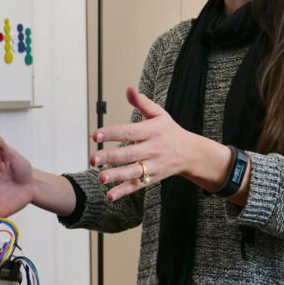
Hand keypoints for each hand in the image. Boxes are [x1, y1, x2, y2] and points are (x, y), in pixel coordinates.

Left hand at [90, 87, 200, 201]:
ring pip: (133, 172)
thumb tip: (129, 89)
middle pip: (130, 154)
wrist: (190, 153)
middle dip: (111, 157)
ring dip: (116, 176)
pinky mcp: (151, 179)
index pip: (130, 132)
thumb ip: (142, 102)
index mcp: (153, 131)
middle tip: (93, 159)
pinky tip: (110, 195)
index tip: (96, 135)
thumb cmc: (169, 131)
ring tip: (100, 177)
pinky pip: (136, 186)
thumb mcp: (159, 114)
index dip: (112, 133)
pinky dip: (124, 191)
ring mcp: (153, 166)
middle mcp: (153, 150)